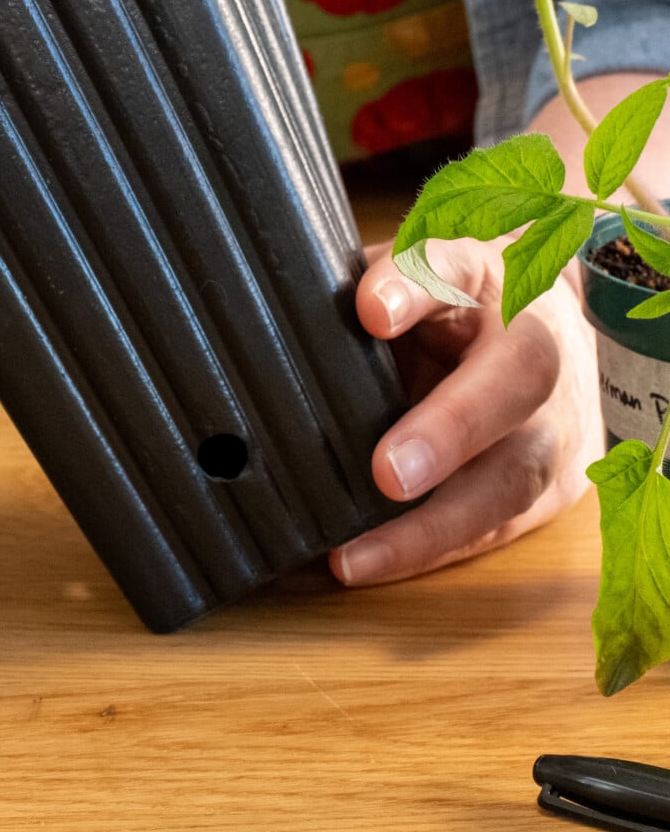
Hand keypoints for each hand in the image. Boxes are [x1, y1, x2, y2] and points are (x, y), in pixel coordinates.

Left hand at [330, 237, 603, 584]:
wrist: (542, 328)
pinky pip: (495, 526)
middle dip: (451, 430)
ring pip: (512, 475)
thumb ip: (357, 292)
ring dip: (433, 523)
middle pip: (513, 381)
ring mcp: (554, 420)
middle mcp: (534, 345)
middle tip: (388, 472)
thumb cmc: (447, 303)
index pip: (454, 268)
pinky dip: (430, 550)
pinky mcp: (550, 484)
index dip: (415, 287)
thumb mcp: (401, 274)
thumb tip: (278, 319)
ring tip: (357, 554)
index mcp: (485, 274)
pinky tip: (371, 563)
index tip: (371, 310)